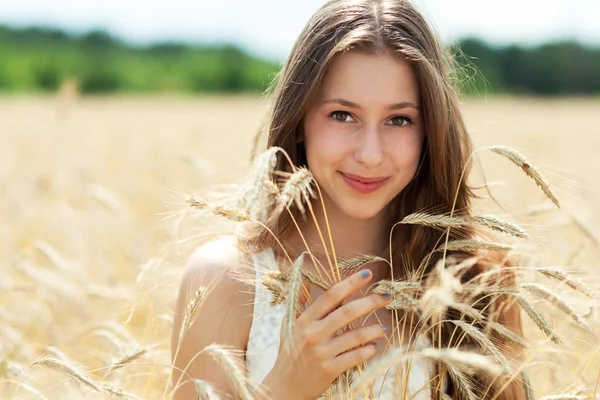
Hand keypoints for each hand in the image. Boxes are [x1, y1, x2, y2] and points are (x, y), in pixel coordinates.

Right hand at [262, 269, 390, 399]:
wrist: (285, 385)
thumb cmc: (290, 352)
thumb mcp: (289, 325)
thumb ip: (299, 303)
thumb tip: (308, 282)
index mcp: (305, 319)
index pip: (331, 296)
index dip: (351, 283)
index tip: (367, 274)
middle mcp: (313, 333)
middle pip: (348, 312)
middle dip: (371, 302)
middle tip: (387, 296)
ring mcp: (322, 352)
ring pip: (356, 336)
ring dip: (375, 329)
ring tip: (383, 327)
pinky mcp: (330, 369)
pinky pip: (356, 356)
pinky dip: (368, 350)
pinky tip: (374, 346)